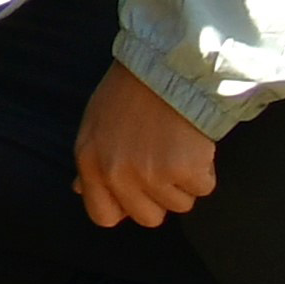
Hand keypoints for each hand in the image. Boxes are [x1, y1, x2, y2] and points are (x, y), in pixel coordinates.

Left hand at [74, 64, 226, 228]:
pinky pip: (203, 188)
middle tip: (164, 164)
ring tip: (177, 146)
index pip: (103, 216)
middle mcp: (118, 174)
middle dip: (160, 197)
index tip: (138, 194)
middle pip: (147, 218)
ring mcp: (152, 175)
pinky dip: (204, 170)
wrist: (166, 65)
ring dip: (184, 182)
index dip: (125, 208)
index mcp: (90, 163)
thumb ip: (90, 162)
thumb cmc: (130, 90)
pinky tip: (194, 143)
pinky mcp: (185, 170)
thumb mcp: (95, 124)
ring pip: (179, 205)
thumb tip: (80, 189)